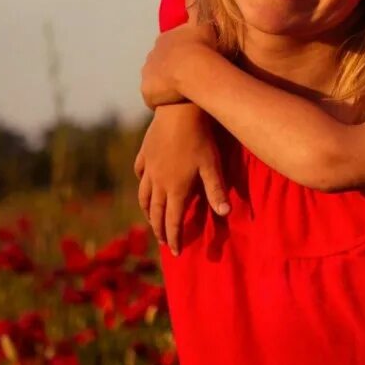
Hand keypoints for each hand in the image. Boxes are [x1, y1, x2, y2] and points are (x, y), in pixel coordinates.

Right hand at [134, 103, 229, 255]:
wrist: (178, 110)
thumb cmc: (200, 138)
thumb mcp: (212, 165)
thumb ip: (216, 190)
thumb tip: (225, 214)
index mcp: (175, 189)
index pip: (173, 221)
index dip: (174, 238)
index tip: (175, 253)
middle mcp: (158, 182)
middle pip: (156, 213)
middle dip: (159, 230)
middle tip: (163, 242)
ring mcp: (149, 168)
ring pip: (144, 196)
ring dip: (148, 212)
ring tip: (152, 220)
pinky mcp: (144, 153)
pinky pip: (140, 173)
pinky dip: (142, 185)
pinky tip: (145, 185)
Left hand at [140, 0, 219, 108]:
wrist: (193, 69)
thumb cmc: (203, 46)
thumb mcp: (202, 22)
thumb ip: (195, 6)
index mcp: (165, 40)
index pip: (171, 47)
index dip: (181, 54)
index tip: (191, 60)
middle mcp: (152, 55)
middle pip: (161, 63)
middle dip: (170, 70)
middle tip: (188, 80)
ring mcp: (148, 74)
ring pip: (156, 81)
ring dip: (166, 86)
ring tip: (182, 95)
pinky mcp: (147, 92)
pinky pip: (154, 98)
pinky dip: (162, 100)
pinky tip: (174, 104)